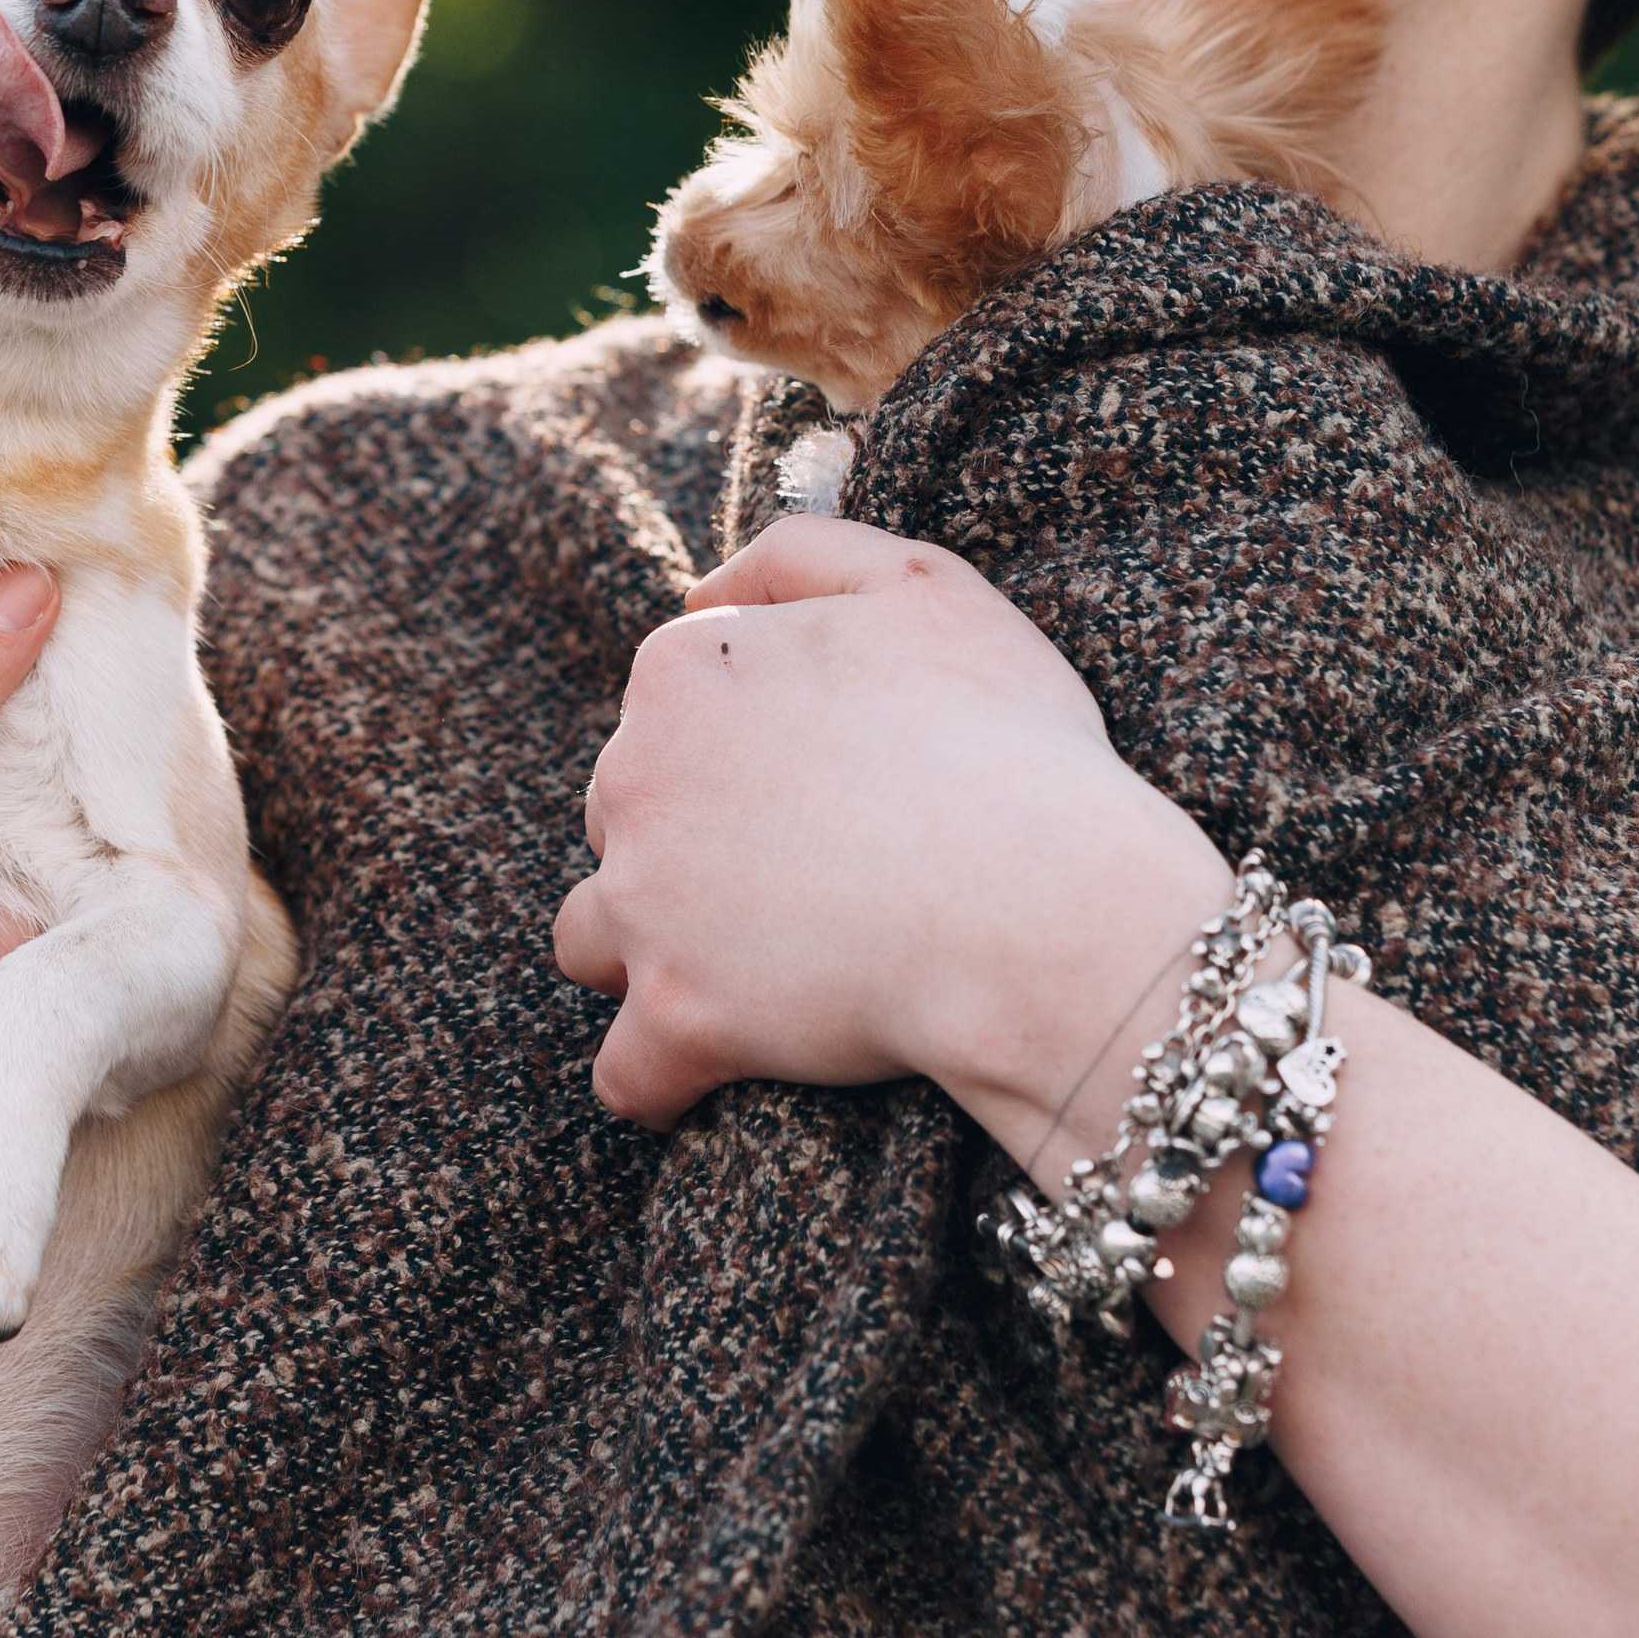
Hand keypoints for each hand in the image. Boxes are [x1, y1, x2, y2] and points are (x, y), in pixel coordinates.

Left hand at [555, 516, 1226, 1145]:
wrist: (1046, 907)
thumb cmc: (1007, 744)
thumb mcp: (925, 587)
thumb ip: (799, 555)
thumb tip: (704, 589)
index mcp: (685, 671)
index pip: (663, 713)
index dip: (734, 753)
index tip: (806, 789)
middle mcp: (636, 778)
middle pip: (620, 821)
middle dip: (682, 849)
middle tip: (795, 882)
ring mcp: (647, 904)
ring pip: (592, 938)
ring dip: (643, 955)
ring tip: (738, 976)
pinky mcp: (677, 1018)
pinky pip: (624, 1074)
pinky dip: (654, 1083)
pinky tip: (693, 1082)